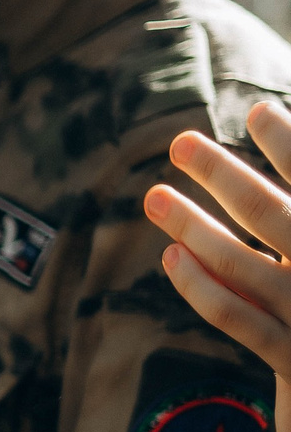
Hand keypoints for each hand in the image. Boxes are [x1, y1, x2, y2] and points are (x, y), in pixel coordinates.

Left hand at [149, 101, 290, 431]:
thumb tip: (279, 211)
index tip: (259, 108)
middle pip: (285, 219)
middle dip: (231, 176)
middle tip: (180, 140)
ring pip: (255, 266)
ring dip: (198, 225)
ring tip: (153, 191)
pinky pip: (246, 323)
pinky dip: (204, 288)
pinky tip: (170, 258)